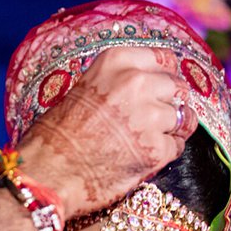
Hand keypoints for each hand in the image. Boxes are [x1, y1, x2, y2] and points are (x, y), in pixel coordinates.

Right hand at [18, 47, 197, 218]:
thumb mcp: (85, 88)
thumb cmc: (56, 135)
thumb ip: (118, 81)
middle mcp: (136, 82)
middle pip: (177, 87)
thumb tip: (149, 86)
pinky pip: (177, 146)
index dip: (165, 76)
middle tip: (153, 120)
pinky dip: (166, 153)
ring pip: (182, 117)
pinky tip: (145, 157)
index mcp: (116, 62)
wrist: (47, 172)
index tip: (162, 88)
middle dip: (170, 103)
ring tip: (147, 141)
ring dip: (170, 130)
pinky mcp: (156, 149)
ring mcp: (149, 116)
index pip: (163, 58)